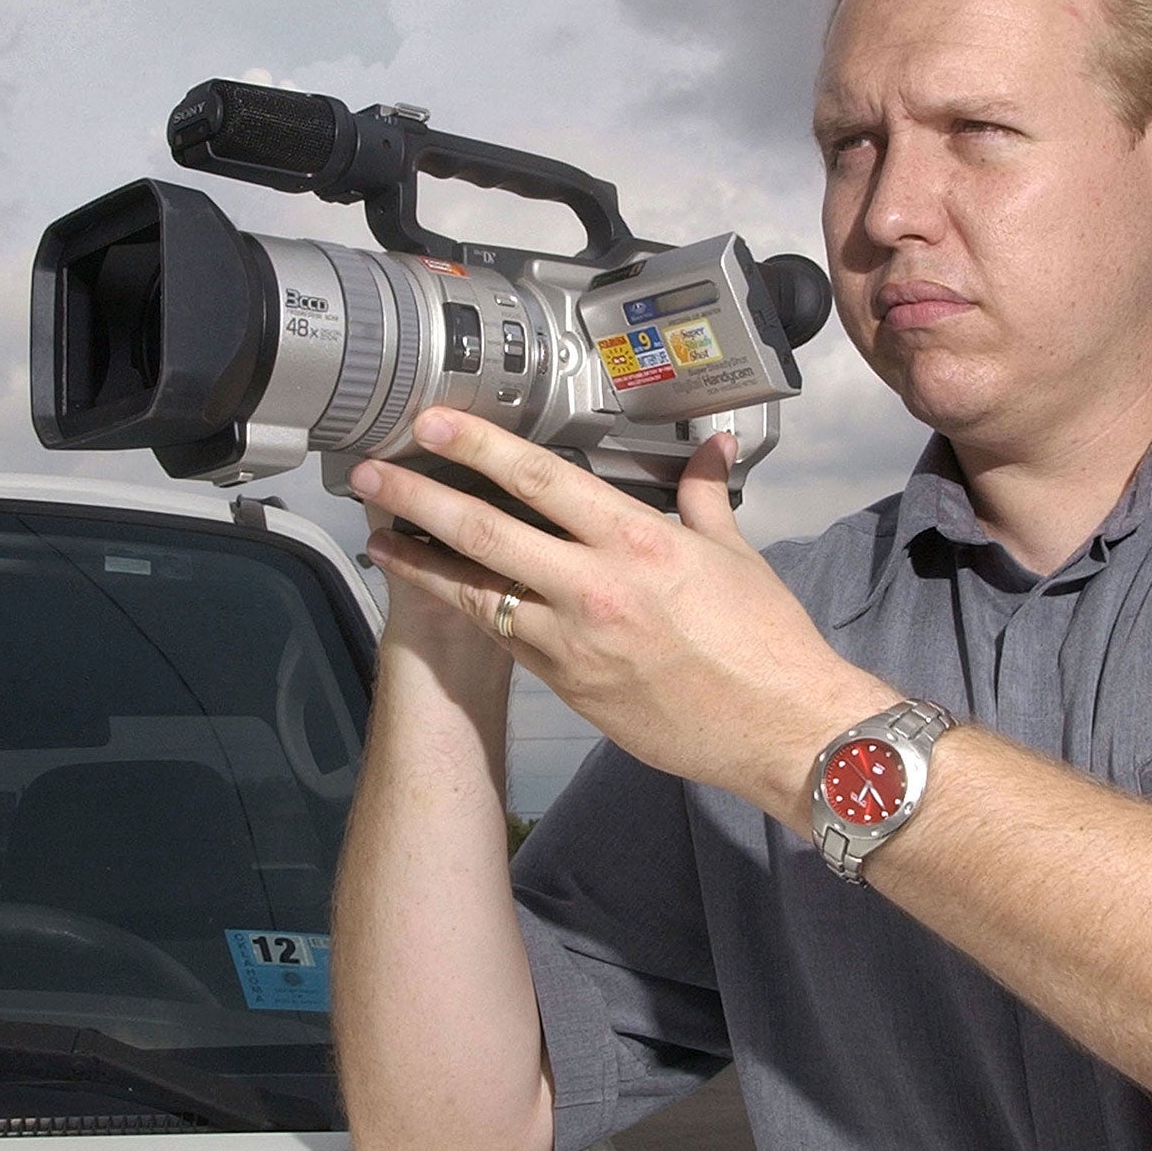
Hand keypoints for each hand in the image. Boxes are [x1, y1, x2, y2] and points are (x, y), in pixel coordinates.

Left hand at [348, 409, 896, 821]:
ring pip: (477, 593)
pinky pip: (505, 637)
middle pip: (485, 532)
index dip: (479, 446)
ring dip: (421, 562)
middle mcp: (595, 587)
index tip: (435, 421)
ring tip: (379, 536)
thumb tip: (709, 445)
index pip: (540, 479)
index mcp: (638, 541)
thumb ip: (704, 495)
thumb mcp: (735, 554)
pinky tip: (440, 592)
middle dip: (419, 498)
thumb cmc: (765, 640)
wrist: (779, 729)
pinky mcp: (568, 686)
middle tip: (371, 472)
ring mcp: (574, 642)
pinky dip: (466, 610)